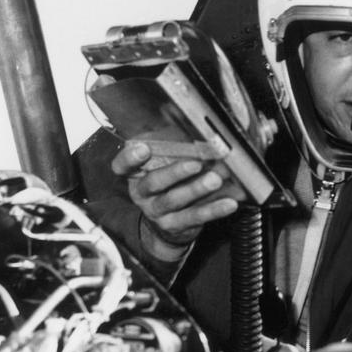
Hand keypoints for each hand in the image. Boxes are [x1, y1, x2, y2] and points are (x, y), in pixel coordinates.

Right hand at [111, 140, 241, 260]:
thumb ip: (173, 143)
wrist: (170, 221)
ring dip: (196, 189)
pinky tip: (228, 203)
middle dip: (175, 172)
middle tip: (196, 164)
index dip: (129, 158)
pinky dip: (213, 210)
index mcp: (136, 174)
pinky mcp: (175, 226)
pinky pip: (194, 217)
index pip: (122, 166)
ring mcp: (157, 211)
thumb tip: (195, 125)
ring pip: (174, 200)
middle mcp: (142, 194)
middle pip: (153, 183)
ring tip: (215, 180)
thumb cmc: (170, 180)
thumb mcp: (166, 159)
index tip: (143, 148)